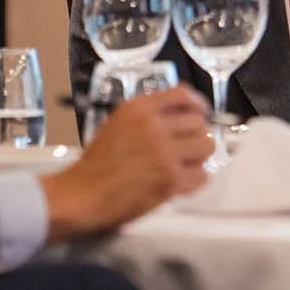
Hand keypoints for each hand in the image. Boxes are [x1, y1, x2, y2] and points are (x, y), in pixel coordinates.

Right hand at [41, 87, 212, 240]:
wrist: (83, 194)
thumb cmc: (97, 164)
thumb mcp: (118, 123)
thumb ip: (148, 114)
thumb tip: (179, 110)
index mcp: (139, 109)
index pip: (182, 95)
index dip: (197, 103)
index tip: (201, 111)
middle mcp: (154, 127)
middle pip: (198, 122)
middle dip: (196, 134)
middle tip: (189, 145)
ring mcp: (165, 153)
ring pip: (206, 146)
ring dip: (199, 156)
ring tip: (186, 163)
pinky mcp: (171, 180)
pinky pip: (202, 175)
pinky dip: (195, 179)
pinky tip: (182, 180)